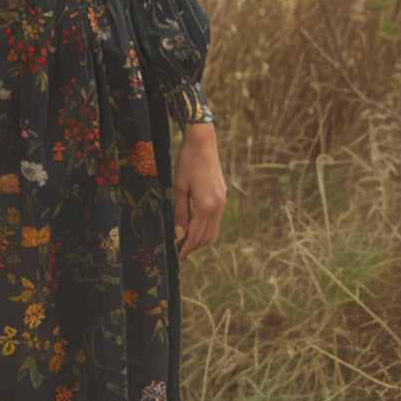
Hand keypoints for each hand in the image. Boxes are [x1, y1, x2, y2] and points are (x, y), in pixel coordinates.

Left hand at [173, 121, 225, 261]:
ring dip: (200, 239)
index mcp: (206, 205)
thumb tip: (178, 234)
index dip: (186, 248)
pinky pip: (215, 220)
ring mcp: (222, 201)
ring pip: (213, 230)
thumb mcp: (179, 187)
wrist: (203, 143)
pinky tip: (194, 226)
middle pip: (207, 237)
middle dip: (194, 247)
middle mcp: (218, 206)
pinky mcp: (222, 196)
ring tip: (185, 242)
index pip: (196, 236)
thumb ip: (180, 212)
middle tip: (179, 252)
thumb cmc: (187, 162)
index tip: (177, 257)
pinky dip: (205, 228)